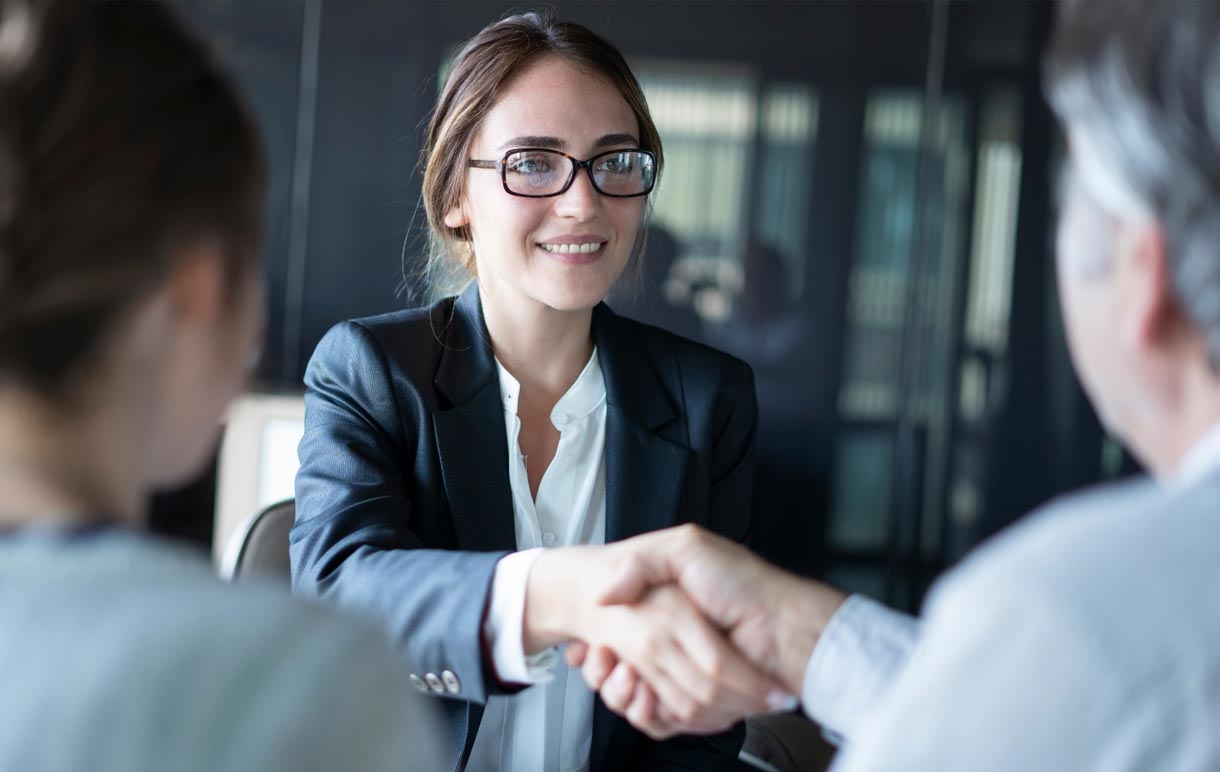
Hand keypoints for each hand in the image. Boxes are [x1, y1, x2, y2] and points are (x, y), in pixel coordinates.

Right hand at [566, 525, 846, 732]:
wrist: (782, 625)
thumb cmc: (742, 583)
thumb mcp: (686, 548)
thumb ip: (640, 563)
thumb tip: (603, 593)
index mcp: (666, 613)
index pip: (615, 634)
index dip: (596, 644)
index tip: (584, 643)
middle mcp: (674, 646)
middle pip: (617, 670)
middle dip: (602, 668)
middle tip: (596, 657)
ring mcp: (684, 678)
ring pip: (633, 698)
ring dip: (620, 691)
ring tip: (621, 673)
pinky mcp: (697, 706)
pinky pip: (660, 720)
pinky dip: (648, 712)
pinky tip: (643, 693)